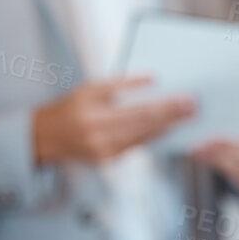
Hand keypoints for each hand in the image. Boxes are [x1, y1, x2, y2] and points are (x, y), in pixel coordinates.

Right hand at [32, 74, 194, 165]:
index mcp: (96, 118)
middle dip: (172, 117)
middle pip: (146, 127)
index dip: (166, 108)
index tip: (185, 100)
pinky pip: (136, 147)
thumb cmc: (69, 107)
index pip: (140, 112)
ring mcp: (106, 154)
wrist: (45, 136)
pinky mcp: (108, 161)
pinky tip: (166, 129)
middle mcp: (102, 139)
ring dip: (167, 128)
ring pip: (144, 140)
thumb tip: (151, 78)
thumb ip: (121, 82)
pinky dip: (152, 137)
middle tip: (193, 108)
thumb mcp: (91, 88)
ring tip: (186, 118)